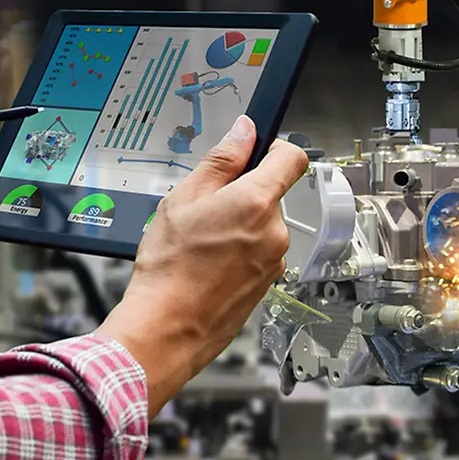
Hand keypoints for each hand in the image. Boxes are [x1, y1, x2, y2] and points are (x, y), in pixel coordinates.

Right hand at [100, 115, 307, 412]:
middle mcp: (274, 231)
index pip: (292, 158)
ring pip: (262, 227)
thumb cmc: (169, 268)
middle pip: (270, 195)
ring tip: (202, 243)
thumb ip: (220, 161)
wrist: (166, 327)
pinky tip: (208, 265)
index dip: (274, 149)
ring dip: (239, 227)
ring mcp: (274, 260)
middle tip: (205, 210)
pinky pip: (258, 254)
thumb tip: (243, 132)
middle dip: (242, 196)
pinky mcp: (268, 283)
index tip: (255, 153)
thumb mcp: (183, 199)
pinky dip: (239, 253)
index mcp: (256, 202)